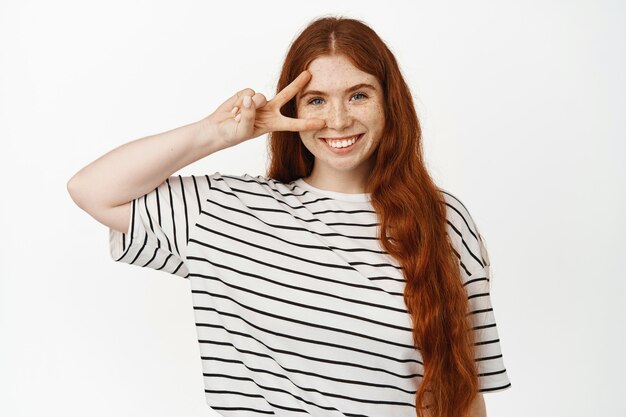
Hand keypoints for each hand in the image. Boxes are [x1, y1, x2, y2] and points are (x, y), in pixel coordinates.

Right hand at [202, 70, 325, 147]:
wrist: (218, 129)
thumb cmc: (232, 134)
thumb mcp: (243, 131)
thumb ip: (249, 116)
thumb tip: (250, 98)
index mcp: (273, 124)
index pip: (293, 124)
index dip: (307, 123)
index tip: (322, 122)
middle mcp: (269, 110)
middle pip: (286, 95)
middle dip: (297, 84)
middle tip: (309, 74)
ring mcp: (258, 102)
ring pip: (260, 97)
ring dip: (247, 107)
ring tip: (238, 116)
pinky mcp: (246, 94)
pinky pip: (247, 93)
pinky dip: (239, 102)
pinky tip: (234, 109)